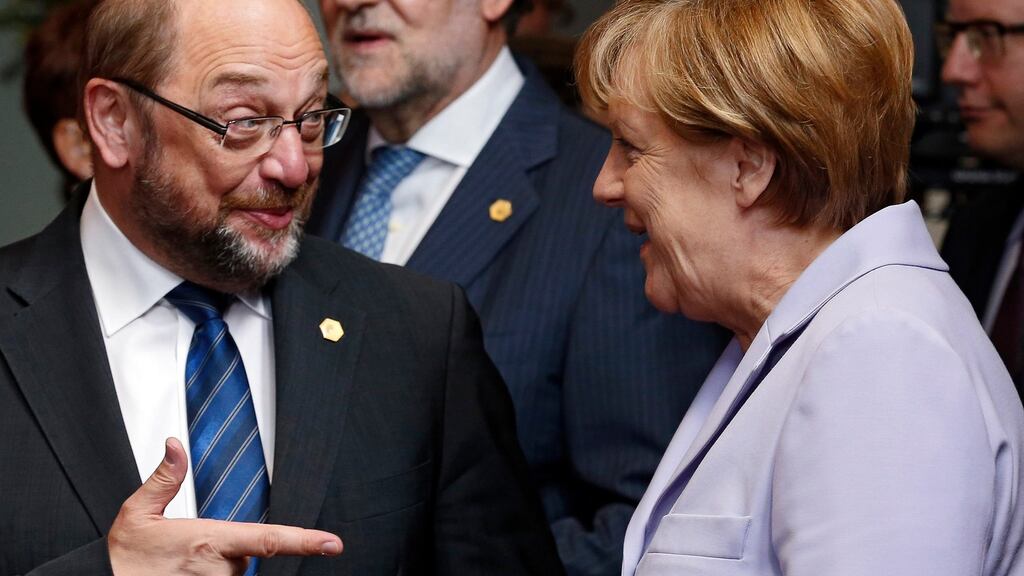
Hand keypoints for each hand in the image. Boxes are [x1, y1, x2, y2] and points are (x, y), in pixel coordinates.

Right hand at [108, 438, 341, 575]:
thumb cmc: (122, 558)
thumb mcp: (138, 512)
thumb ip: (164, 479)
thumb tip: (174, 446)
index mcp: (209, 541)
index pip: (268, 539)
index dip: (305, 541)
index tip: (333, 544)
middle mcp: (217, 570)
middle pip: (245, 560)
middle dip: (226, 554)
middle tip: (188, 553)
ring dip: (215, 572)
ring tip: (180, 569)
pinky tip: (184, 575)